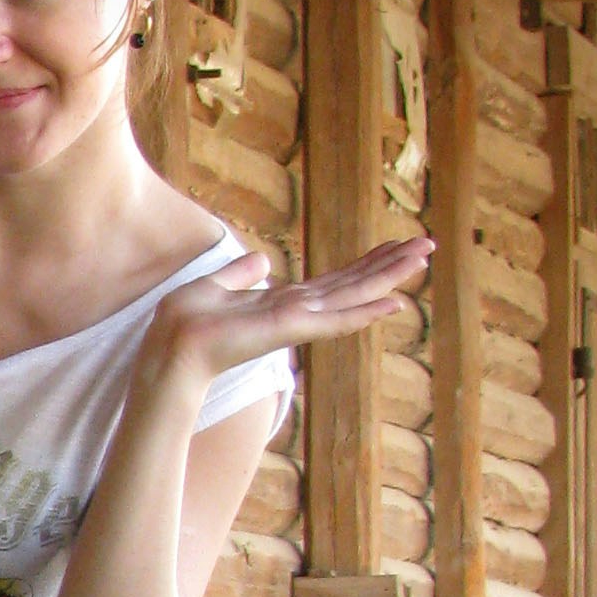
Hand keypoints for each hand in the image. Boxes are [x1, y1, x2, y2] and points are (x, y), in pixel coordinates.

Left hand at [147, 235, 431, 390]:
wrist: (168, 351)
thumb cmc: (185, 324)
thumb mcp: (214, 286)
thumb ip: (241, 275)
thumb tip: (263, 260)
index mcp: (282, 302)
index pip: (333, 281)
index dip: (365, 263)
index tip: (395, 245)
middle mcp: (297, 312)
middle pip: (352, 284)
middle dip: (390, 265)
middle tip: (428, 245)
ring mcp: (297, 322)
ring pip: (353, 295)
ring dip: (390, 276)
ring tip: (423, 257)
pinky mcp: (290, 329)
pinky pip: (335, 320)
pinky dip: (364, 312)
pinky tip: (394, 303)